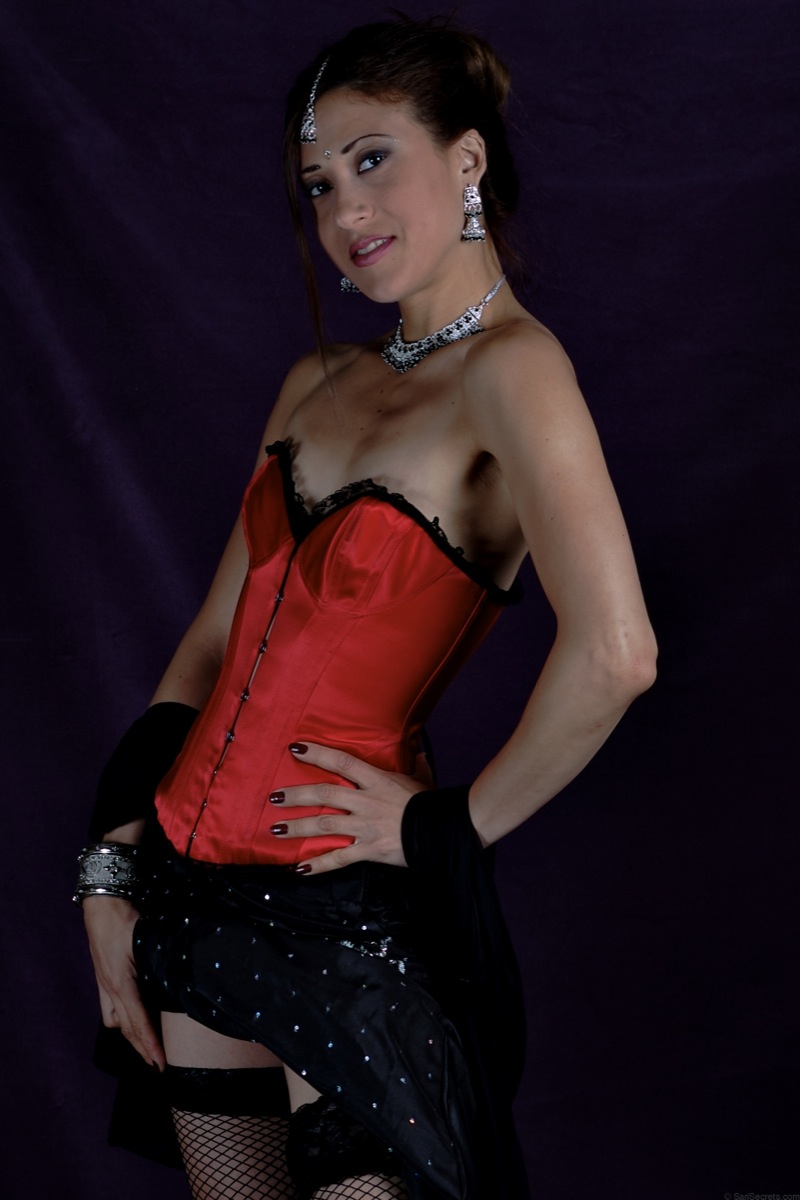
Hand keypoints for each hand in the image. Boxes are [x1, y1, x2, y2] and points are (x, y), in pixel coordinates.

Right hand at [83, 895, 165, 1069]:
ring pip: (114, 1020)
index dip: (150, 1045)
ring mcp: (104, 984)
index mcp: (122, 983)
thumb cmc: (127, 920)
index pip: (138, 1022)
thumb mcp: (147, 942)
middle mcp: (110, 988)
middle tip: (156, 1065)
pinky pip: (109, 1008)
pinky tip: (131, 1019)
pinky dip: (121, 1019)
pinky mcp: (103, 978)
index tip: (160, 1063)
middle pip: (125, 1028)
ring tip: (145, 1045)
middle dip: (140, 1048)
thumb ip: (160, 964)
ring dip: (129, 1035)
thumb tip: (181, 983)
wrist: (102, 904)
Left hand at [269, 742, 433, 874]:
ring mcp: (365, 827)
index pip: (342, 763)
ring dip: (297, 827)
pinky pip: (338, 858)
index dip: (318, 754)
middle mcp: (366, 801)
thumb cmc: (433, 803)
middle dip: (296, 795)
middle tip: (274, 796)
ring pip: (323, 825)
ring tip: (276, 829)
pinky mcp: (369, 850)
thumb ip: (416, 763)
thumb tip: (419, 748)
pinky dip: (318, 865)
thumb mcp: (422, 778)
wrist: (443, 831)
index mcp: (377, 780)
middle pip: (324, 794)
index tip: (296, 749)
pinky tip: (300, 868)